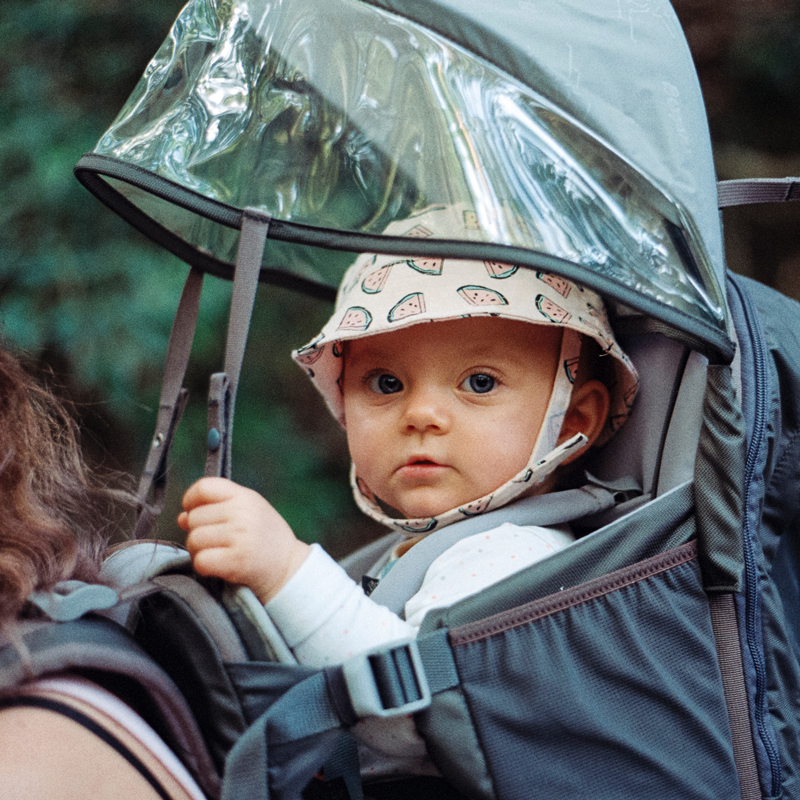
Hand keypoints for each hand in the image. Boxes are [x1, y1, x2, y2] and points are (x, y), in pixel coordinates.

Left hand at [178, 477, 309, 602]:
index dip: (190, 500)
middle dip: (197, 532)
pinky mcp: (236, 561)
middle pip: (194, 518)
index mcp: (245, 496)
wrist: (289, 568)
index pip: (204, 487)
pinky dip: (204, 567)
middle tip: (214, 542)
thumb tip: (182, 517)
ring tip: (217, 554)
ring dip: (199, 551)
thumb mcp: (250, 512)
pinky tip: (218, 566)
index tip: (193, 512)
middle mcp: (242, 513)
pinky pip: (201, 561)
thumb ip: (218, 508)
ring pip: (194, 540)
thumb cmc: (266, 538)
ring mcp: (239, 536)